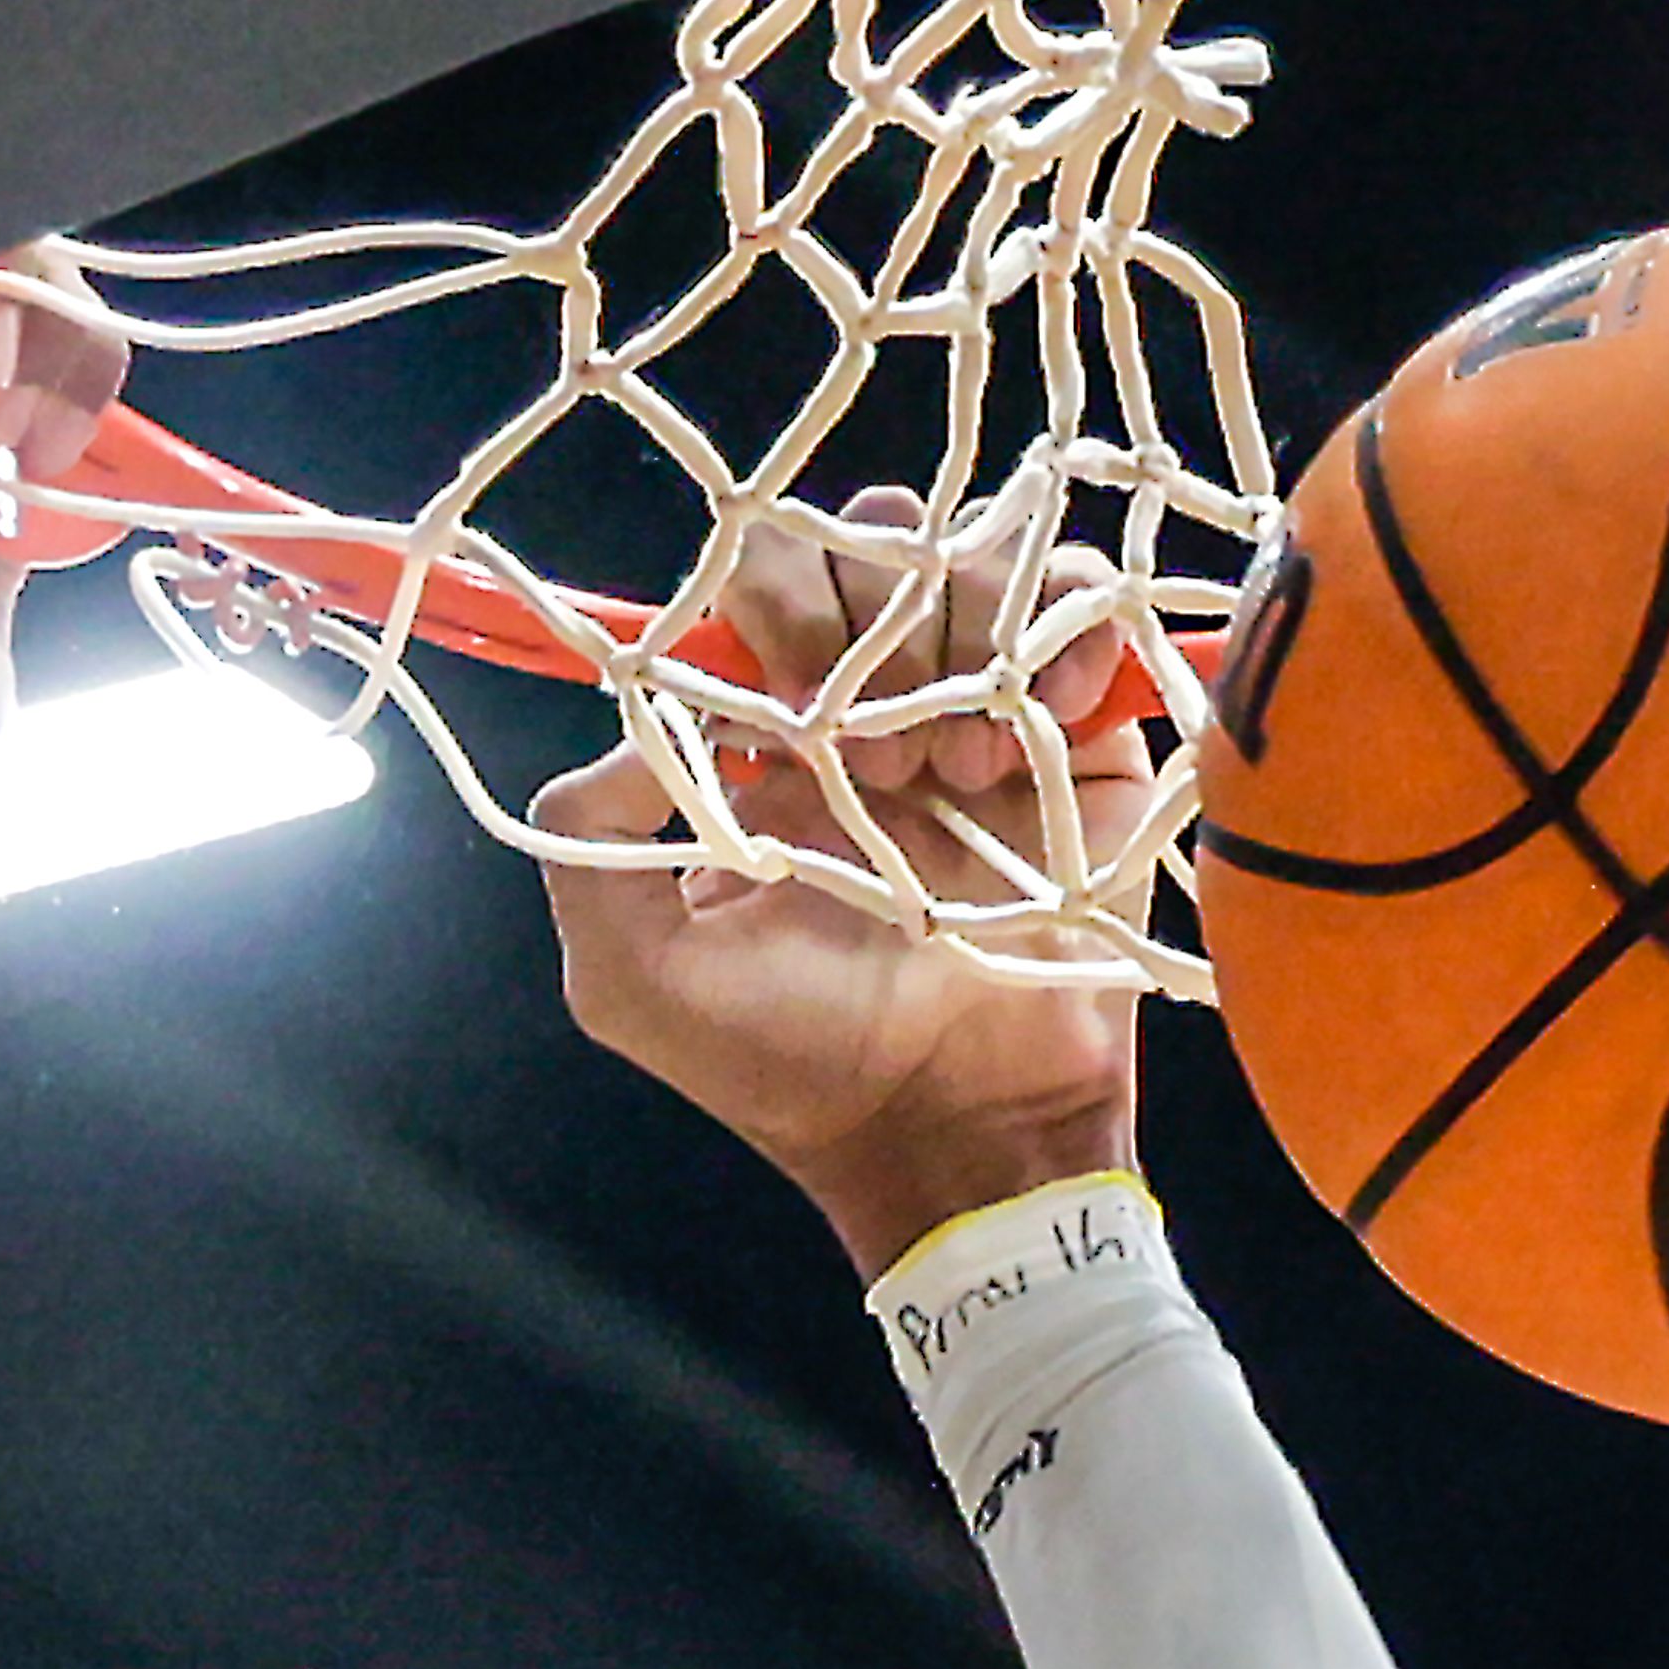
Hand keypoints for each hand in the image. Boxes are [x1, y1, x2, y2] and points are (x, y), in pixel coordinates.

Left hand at [533, 483, 1148, 1277]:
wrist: (957, 1129)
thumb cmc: (792, 1068)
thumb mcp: (630, 981)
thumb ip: (585, 843)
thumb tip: (633, 725)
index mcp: (766, 742)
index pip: (763, 586)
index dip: (777, 611)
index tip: (796, 711)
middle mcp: (870, 705)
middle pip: (866, 539)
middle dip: (867, 620)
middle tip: (876, 757)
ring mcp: (979, 710)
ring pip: (968, 553)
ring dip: (960, 640)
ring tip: (962, 777)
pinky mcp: (1083, 731)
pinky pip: (1082, 598)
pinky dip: (1067, 628)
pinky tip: (1040, 725)